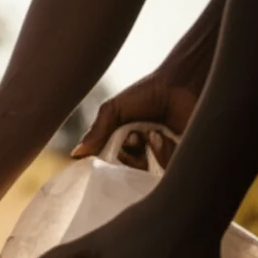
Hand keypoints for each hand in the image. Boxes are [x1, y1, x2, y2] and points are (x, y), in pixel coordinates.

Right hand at [73, 73, 197, 169]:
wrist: (182, 82)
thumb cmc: (148, 92)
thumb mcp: (113, 109)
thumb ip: (96, 132)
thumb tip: (75, 154)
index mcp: (124, 141)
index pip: (110, 163)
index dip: (108, 158)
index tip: (111, 146)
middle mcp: (143, 152)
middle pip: (127, 172)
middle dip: (128, 157)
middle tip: (134, 137)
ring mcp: (162, 157)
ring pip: (146, 174)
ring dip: (146, 154)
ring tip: (152, 134)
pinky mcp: (181, 160)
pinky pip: (167, 172)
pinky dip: (161, 154)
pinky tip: (162, 137)